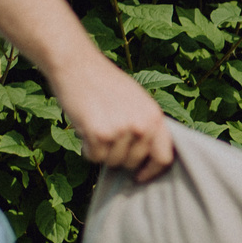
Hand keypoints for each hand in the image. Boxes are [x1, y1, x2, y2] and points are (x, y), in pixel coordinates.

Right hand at [61, 60, 174, 181]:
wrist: (77, 65)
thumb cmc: (104, 83)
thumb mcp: (137, 100)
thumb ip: (146, 125)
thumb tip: (148, 157)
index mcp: (155, 116)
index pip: (164, 157)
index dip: (152, 171)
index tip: (140, 176)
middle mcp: (142, 125)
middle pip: (133, 163)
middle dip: (118, 156)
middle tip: (107, 135)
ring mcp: (122, 131)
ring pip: (112, 162)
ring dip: (101, 150)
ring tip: (96, 124)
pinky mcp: (100, 134)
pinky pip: (94, 157)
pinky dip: (87, 148)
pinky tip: (85, 127)